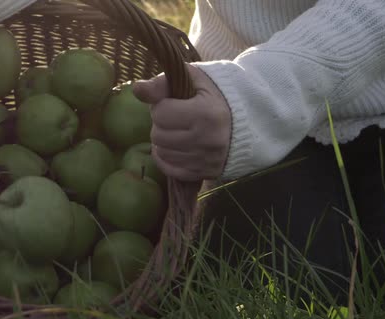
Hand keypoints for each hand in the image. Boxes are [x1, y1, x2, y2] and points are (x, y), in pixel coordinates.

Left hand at [133, 64, 231, 181]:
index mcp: (206, 114)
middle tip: (176, 117)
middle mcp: (207, 140)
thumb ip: (162, 83)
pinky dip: (167, 157)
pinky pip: (170, 169)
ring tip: (178, 130)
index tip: (174, 102)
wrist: (247, 120)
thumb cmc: (215, 94)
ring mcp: (206, 160)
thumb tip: (137, 89)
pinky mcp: (204, 173)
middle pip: (158, 135)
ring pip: (161, 153)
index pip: (160, 113)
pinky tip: (176, 145)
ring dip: (163, 141)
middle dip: (161, 124)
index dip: (162, 105)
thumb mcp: (192, 79)